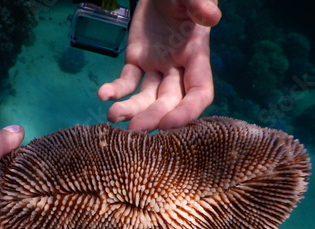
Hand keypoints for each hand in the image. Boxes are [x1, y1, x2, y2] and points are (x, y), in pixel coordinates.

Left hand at [98, 0, 220, 130]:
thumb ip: (199, 5)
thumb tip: (211, 17)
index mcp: (196, 56)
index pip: (198, 93)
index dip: (186, 112)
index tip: (168, 125)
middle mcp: (177, 69)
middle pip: (168, 101)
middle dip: (153, 117)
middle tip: (134, 131)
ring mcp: (155, 68)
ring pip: (145, 97)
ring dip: (131, 110)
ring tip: (113, 117)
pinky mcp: (136, 62)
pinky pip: (126, 81)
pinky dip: (115, 89)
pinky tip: (103, 94)